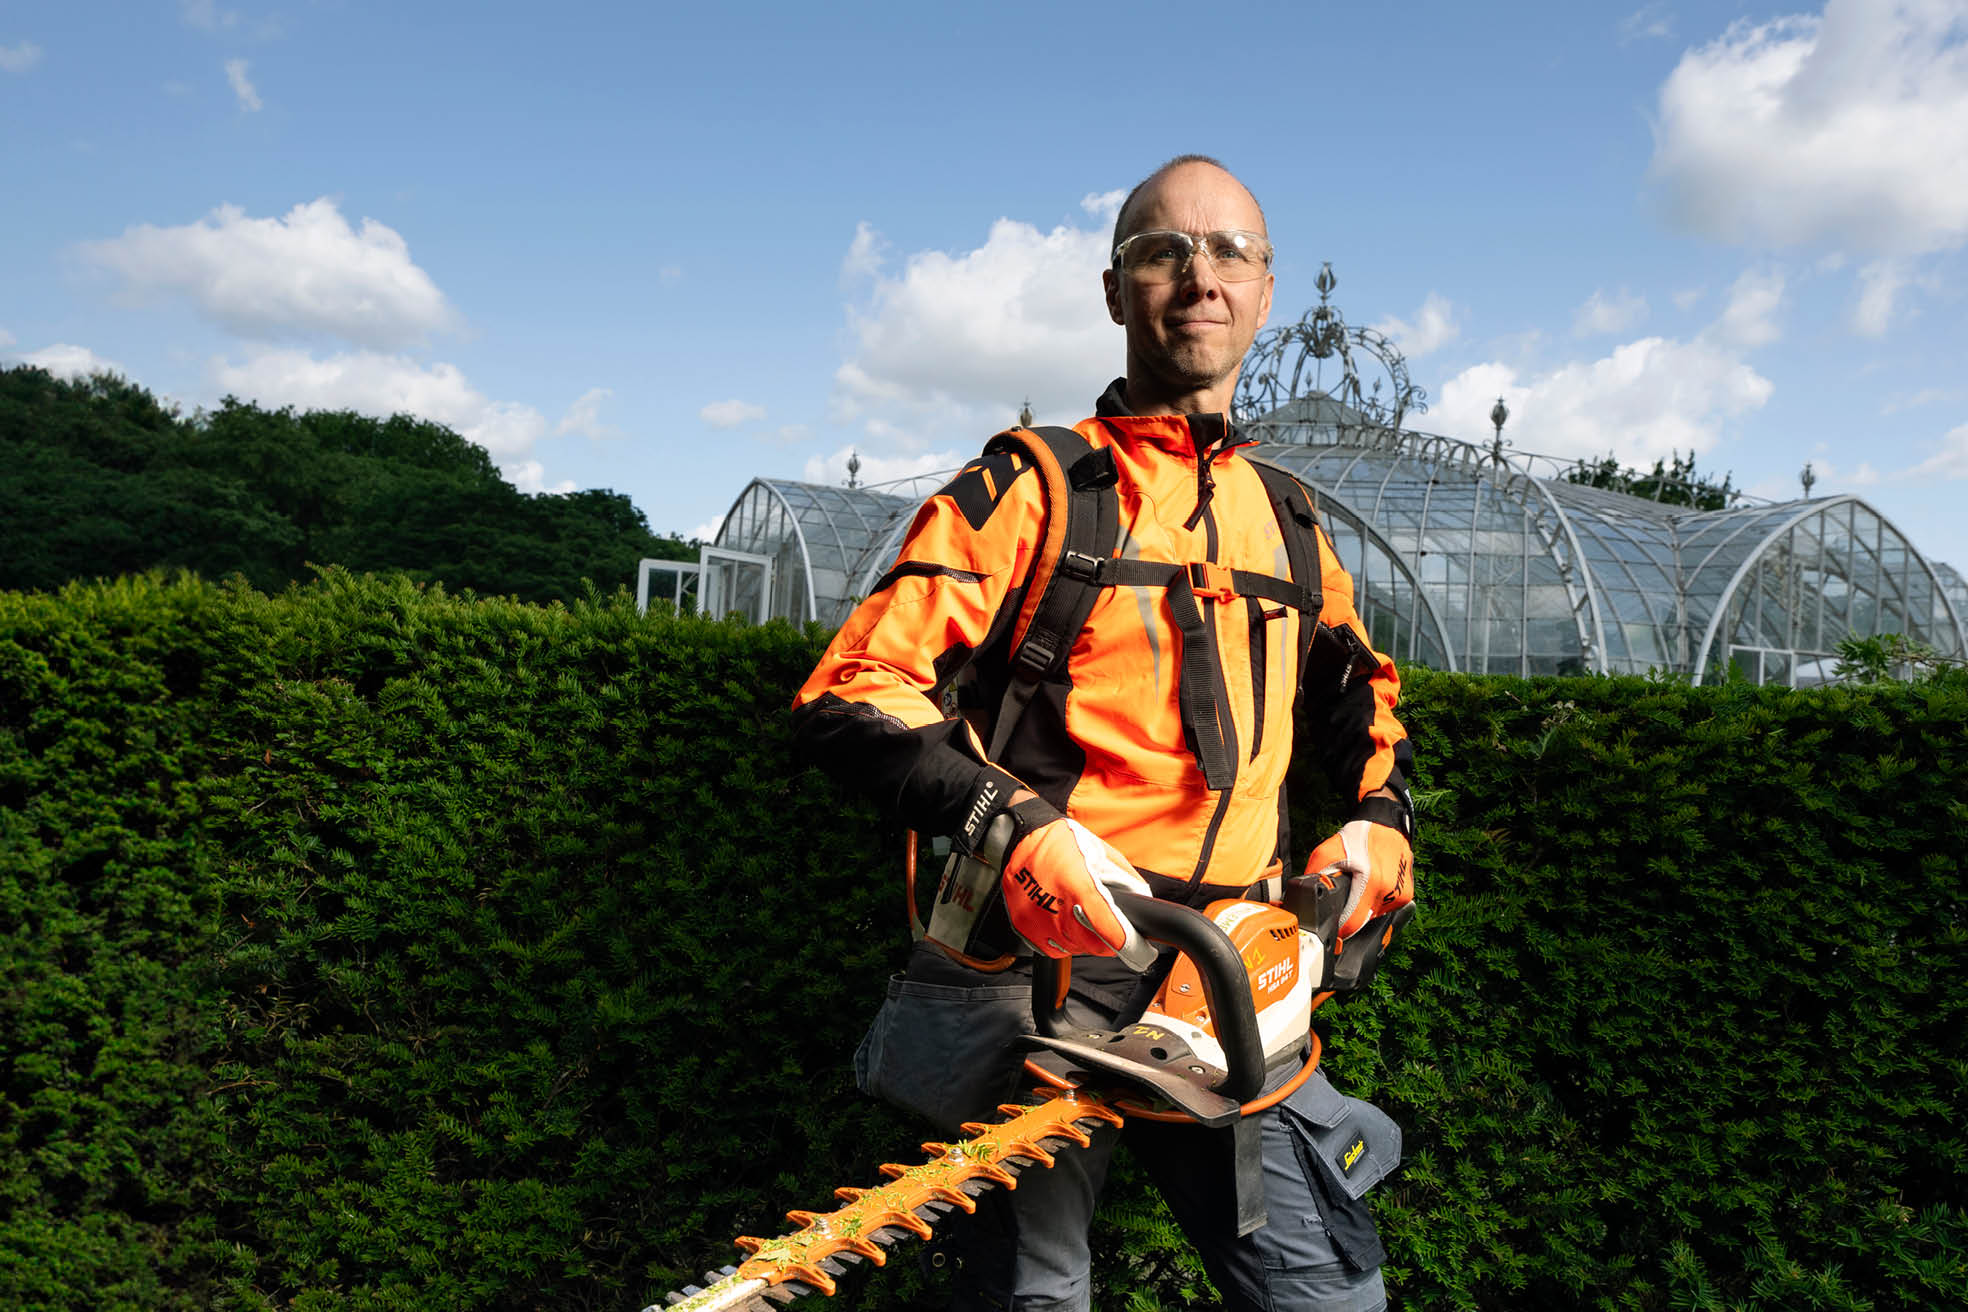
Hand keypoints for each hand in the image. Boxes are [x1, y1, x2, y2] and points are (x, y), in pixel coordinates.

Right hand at [1002, 816, 1150, 957]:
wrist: (1019, 838)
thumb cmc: (1060, 841)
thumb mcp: (1101, 851)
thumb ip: (1124, 879)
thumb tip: (1141, 899)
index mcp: (1078, 887)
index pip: (1108, 930)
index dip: (1126, 942)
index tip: (1136, 946)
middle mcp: (1055, 907)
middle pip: (1092, 946)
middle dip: (1105, 940)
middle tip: (1106, 926)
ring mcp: (1036, 920)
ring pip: (1072, 948)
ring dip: (1081, 939)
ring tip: (1078, 915)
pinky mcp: (1023, 926)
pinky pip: (1050, 947)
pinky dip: (1061, 939)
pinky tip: (1061, 919)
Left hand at [1306, 818, 1413, 939]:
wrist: (1385, 825)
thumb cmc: (1357, 837)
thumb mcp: (1326, 853)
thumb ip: (1316, 877)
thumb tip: (1306, 900)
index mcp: (1371, 882)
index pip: (1352, 924)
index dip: (1339, 927)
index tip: (1331, 925)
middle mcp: (1389, 891)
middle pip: (1362, 922)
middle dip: (1350, 914)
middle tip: (1344, 896)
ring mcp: (1400, 895)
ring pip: (1374, 916)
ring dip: (1363, 908)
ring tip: (1360, 885)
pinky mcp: (1406, 895)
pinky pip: (1384, 908)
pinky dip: (1375, 901)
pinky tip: (1371, 884)